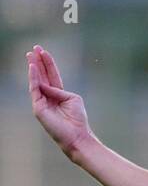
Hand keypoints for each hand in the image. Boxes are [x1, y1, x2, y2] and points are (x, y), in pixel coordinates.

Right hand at [27, 45, 92, 159]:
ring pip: (36, 81)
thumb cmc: (78, 119)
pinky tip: (33, 67)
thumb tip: (46, 85)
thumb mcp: (72, 98)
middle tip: (34, 48)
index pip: (51, 76)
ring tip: (31, 54)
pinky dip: (33, 78)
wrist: (78, 136)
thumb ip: (59, 90)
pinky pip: (34, 90)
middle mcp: (49, 97)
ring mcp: (42, 102)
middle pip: (42, 76)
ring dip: (33, 67)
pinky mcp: (38, 108)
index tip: (43, 51)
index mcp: (59, 95)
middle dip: (38, 62)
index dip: (48, 63)